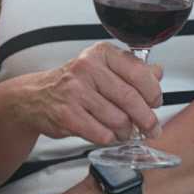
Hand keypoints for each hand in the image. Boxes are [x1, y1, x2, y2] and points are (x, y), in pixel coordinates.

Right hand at [16, 43, 163, 144]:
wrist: (36, 97)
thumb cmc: (74, 83)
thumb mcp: (102, 68)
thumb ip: (131, 70)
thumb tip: (157, 72)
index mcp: (101, 53)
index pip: (138, 72)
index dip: (153, 92)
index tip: (156, 103)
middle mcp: (88, 68)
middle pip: (130, 98)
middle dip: (146, 118)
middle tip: (153, 129)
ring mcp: (75, 91)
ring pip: (118, 119)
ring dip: (126, 131)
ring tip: (125, 132)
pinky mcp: (67, 115)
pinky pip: (102, 134)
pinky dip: (110, 139)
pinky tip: (109, 135)